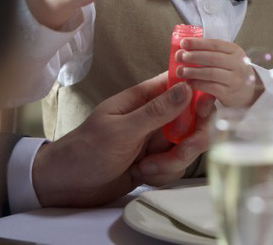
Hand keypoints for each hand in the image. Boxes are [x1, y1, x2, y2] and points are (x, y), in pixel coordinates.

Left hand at [31, 72, 212, 207]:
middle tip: (181, 151)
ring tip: (146, 168)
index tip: (205, 110)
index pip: (182, 84)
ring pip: (188, 146)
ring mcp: (157, 139)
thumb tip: (187, 88)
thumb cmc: (86, 151)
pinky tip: (142, 175)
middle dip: (192, 139)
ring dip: (173, 162)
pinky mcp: (157, 161)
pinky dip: (164, 174)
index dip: (200, 94)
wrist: (67, 186)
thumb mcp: (122, 130)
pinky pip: (177, 166)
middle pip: (195, 119)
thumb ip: (157, 111)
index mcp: (145, 98)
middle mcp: (156, 116)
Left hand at [176, 38, 262, 107]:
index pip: (215, 44)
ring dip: (193, 71)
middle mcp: (237, 63)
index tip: (183, 43)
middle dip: (193, 57)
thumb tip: (185, 47)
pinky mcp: (230, 94)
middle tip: (179, 57)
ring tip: (181, 71)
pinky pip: (211, 87)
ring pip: (211, 73)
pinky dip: (198, 84)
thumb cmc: (230, 71)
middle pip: (212, 58)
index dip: (198, 43)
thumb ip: (210, 52)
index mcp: (234, 51)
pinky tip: (188, 83)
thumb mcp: (227, 57)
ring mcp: (235, 79)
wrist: (247, 91)